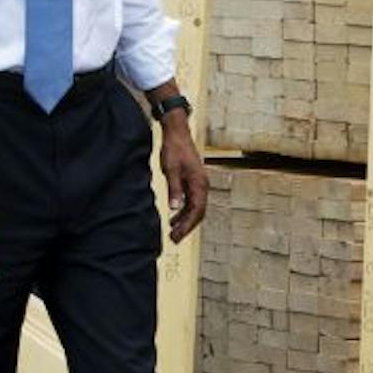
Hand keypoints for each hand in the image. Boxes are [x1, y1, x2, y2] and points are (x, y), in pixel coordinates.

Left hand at [158, 117, 207, 243]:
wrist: (177, 133)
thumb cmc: (174, 150)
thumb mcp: (171, 170)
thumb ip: (174, 190)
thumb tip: (175, 208)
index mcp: (199, 183)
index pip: (197, 211)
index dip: (187, 226)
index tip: (176, 236)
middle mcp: (202, 185)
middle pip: (198, 212)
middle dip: (187, 227)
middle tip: (174, 239)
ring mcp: (198, 183)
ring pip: (195, 208)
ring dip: (185, 221)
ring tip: (173, 232)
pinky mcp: (192, 181)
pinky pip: (191, 201)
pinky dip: (183, 211)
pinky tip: (174, 217)